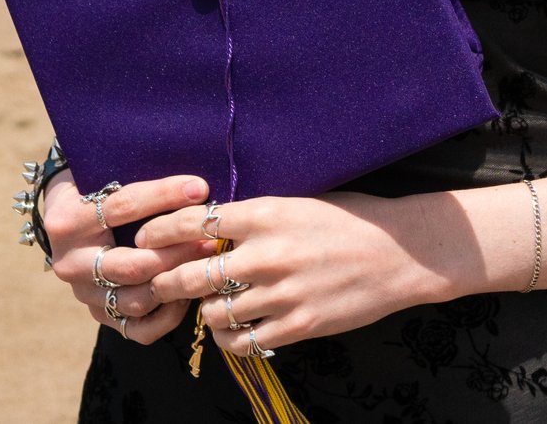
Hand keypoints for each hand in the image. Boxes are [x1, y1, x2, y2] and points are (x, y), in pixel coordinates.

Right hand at [41, 171, 209, 345]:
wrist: (67, 217)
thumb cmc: (94, 188)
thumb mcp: (103, 175)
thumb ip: (137, 177)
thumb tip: (196, 183)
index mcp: (68, 221)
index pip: (121, 207)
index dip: (164, 196)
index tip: (200, 188)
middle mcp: (70, 263)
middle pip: (132, 264)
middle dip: (177, 251)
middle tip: (211, 237)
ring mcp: (84, 294)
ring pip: (136, 299)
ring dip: (176, 282)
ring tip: (206, 264)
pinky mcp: (100, 315)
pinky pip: (137, 329)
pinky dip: (167, 316)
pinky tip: (188, 294)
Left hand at [138, 192, 458, 354]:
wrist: (401, 253)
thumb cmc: (349, 220)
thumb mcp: (297, 204)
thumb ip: (252, 217)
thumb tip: (205, 226)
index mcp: (265, 214)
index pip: (193, 222)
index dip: (160, 232)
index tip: (145, 238)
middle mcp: (268, 254)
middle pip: (192, 275)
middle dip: (169, 281)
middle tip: (163, 282)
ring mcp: (283, 293)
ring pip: (214, 313)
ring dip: (205, 312)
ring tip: (209, 306)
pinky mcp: (299, 325)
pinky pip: (245, 342)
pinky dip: (232, 339)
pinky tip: (235, 329)